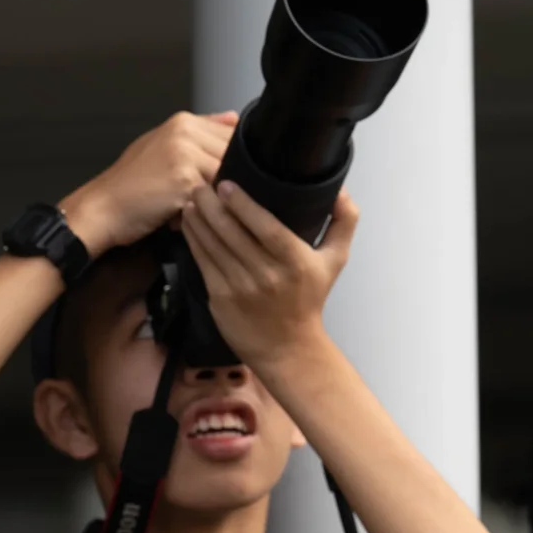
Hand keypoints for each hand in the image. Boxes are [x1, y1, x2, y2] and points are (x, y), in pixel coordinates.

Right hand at [58, 111, 237, 253]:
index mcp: (183, 121)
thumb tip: (233, 118)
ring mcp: (185, 154)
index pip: (233, 136)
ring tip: (185, 203)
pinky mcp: (184, 180)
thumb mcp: (162, 144)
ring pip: (226, 177)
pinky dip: (201, 210)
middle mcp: (185, 132)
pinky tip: (177, 213)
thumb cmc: (129, 183)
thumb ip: (201, 129)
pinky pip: (213, 196)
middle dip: (223, 179)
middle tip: (194, 194)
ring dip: (213, 196)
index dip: (230, 162)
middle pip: (233, 157)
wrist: (103, 208)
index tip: (209, 177)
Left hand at [178, 178, 356, 369]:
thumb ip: (344, 221)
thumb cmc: (309, 298)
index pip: (266, 227)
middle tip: (200, 185)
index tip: (226, 184)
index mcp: (295, 261)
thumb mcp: (335, 260)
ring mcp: (240, 287)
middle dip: (212, 205)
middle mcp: (266, 274)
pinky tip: (188, 223)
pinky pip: (203, 262)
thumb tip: (339, 189)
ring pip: (213, 246)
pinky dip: (194, 240)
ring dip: (199, 220)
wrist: (287, 348)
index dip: (243, 205)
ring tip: (191, 198)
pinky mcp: (220, 299)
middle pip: (233, 233)